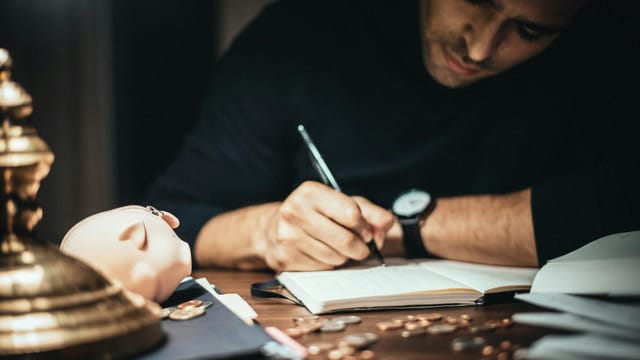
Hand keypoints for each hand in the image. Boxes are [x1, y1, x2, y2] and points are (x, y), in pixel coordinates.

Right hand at [261, 181, 391, 270]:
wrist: (274, 228)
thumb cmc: (316, 214)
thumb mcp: (344, 204)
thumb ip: (370, 212)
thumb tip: (386, 223)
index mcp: (310, 192)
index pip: (351, 213)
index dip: (365, 227)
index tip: (365, 231)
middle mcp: (295, 211)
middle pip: (346, 239)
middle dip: (360, 247)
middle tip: (361, 246)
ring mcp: (288, 236)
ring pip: (336, 257)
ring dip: (344, 257)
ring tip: (337, 247)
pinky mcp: (285, 258)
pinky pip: (322, 268)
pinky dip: (329, 264)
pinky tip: (322, 253)